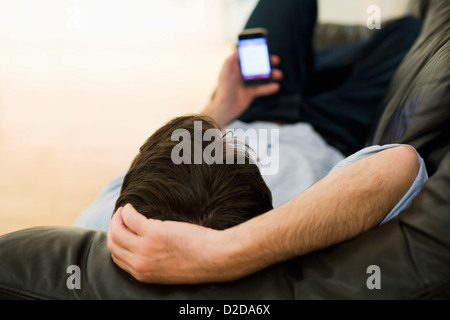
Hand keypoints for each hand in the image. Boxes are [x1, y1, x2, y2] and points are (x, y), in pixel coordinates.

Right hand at [107, 204, 241, 283]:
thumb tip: (146, 247)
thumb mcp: (168, 269)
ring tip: (123, 211)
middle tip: (118, 218)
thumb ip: (153, 261)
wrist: (213, 258)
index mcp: (143, 274)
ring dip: (117, 218)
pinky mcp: (153, 233)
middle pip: (113, 244)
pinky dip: (127, 210)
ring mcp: (145, 248)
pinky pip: (130, 218)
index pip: (117, 258)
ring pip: (117, 231)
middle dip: (112, 229)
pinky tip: (130, 206)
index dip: (115, 243)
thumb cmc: (197, 260)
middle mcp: (139, 263)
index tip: (119, 232)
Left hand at [202, 50, 282, 127]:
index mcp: (235, 67)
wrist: (225, 110)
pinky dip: (269, 88)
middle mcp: (242, 74)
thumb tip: (236, 51)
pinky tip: (276, 87)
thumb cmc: (223, 92)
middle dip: (267, 62)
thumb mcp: (225, 76)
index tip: (264, 47)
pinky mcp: (251, 92)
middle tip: (276, 60)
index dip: (255, 51)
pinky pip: (262, 89)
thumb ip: (230, 63)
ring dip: (271, 75)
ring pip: (261, 76)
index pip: (246, 56)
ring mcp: (247, 83)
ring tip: (279, 74)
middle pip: (257, 65)